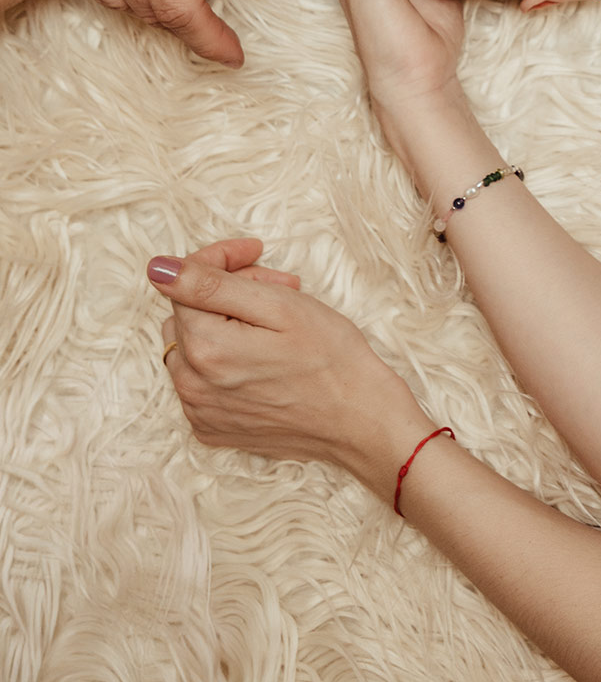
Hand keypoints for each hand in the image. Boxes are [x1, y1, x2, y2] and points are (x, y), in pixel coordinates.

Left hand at [149, 239, 428, 493]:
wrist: (361, 421)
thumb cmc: (331, 358)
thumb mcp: (278, 306)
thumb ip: (211, 285)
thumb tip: (158, 269)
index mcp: (204, 349)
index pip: (184, 282)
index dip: (222, 259)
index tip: (256, 252)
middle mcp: (191, 385)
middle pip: (189, 313)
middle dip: (227, 290)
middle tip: (278, 287)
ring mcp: (200, 412)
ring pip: (192, 347)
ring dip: (225, 324)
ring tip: (275, 322)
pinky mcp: (213, 429)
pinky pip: (200, 381)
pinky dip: (224, 360)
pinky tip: (264, 356)